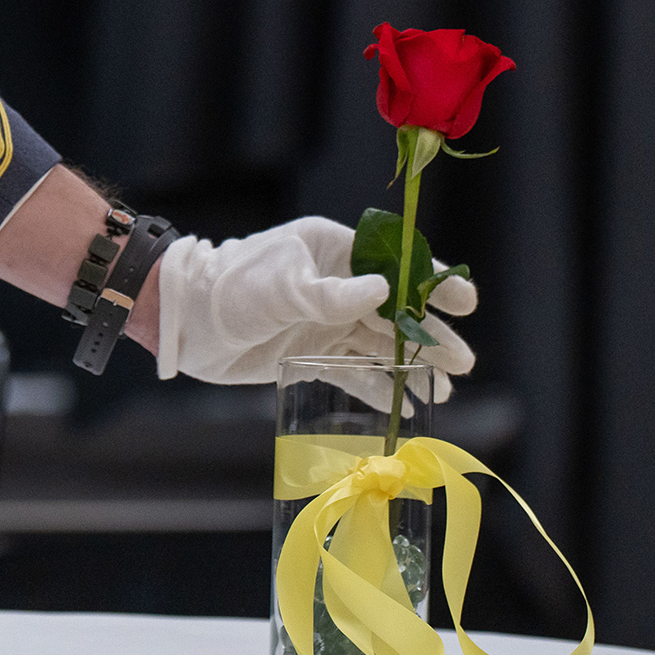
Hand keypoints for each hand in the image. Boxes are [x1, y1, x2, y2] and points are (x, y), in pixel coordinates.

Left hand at [152, 215, 475, 398]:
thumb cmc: (231, 288)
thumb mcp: (281, 286)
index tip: (466, 301)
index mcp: (333, 250)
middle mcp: (337, 285)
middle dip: (431, 334)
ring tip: (444, 389)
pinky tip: (407, 405)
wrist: (187, 322)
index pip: (395, 262)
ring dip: (412, 365)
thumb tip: (384, 291)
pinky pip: (355, 372)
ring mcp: (326, 321)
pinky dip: (381, 387)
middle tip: (463, 361)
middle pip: (397, 310)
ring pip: (381, 344)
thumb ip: (330, 294)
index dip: (433, 281)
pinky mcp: (313, 355)